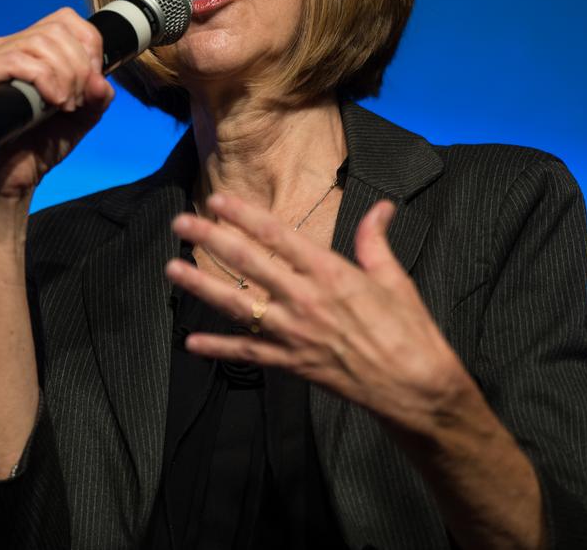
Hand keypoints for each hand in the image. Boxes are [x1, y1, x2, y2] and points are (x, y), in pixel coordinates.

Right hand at [0, 7, 114, 201]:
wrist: (18, 174)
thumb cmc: (44, 141)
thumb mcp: (85, 113)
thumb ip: (98, 94)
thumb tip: (99, 78)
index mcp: (29, 46)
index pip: (64, 19)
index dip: (88, 45)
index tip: (93, 79)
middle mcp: (5, 46)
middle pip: (55, 31)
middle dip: (79, 67)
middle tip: (78, 100)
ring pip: (39, 44)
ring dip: (65, 77)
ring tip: (65, 105)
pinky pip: (17, 61)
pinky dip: (44, 80)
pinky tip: (53, 102)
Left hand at [165, 194, 474, 436]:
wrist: (413, 386)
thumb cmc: (408, 330)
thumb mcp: (393, 278)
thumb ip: (375, 240)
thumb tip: (382, 207)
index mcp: (331, 274)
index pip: (279, 237)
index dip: (245, 217)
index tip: (219, 201)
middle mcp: (306, 300)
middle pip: (249, 264)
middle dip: (212, 239)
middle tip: (182, 221)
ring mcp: (295, 333)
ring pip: (239, 305)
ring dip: (202, 286)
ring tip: (172, 268)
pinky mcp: (293, 363)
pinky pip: (249, 353)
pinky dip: (219, 348)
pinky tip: (192, 342)